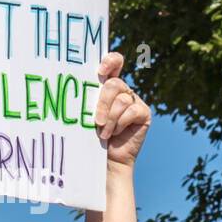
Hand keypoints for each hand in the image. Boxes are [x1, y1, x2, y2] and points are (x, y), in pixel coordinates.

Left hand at [94, 51, 150, 166]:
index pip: (114, 62)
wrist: (105, 160)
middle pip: (115, 84)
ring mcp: (134, 101)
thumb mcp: (86, 114)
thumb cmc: (91, 136)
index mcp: (107, 85)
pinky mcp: (144, 113)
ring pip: (122, 100)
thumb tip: (77, 86)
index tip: (100, 71)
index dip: (110, 61)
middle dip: (103, 103)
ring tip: (103, 133)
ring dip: (110, 119)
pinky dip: (120, 124)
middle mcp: (122, 90)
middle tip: (96, 121)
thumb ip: (87, 99)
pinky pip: (132, 111)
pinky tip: (115, 133)